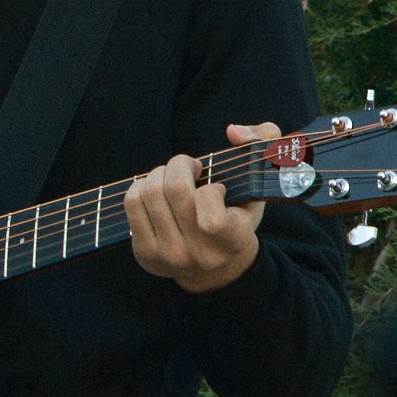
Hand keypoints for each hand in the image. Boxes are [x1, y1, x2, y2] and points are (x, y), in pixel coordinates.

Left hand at [125, 123, 276, 294]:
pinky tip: (155, 188)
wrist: (214, 265)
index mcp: (234, 240)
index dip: (210, 190)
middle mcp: (201, 254)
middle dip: (180, 165)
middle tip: (189, 166)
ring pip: (150, 193)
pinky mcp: (145, 253)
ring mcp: (170, 256)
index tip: (216, 187)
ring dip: (159, 173)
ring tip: (172, 176)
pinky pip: (132, 203)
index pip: (212, 219)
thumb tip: (234, 131)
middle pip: (175, 191)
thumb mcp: (260, 182)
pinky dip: (141, 185)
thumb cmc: (237, 213)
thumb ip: (264, 143)